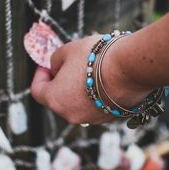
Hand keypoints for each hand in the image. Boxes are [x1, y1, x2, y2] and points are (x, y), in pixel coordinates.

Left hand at [30, 34, 152, 124]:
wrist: (131, 68)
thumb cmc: (96, 58)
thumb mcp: (68, 50)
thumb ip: (55, 59)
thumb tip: (56, 66)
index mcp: (55, 99)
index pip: (37, 91)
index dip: (39, 76)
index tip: (45, 66)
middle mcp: (71, 114)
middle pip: (58, 98)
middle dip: (61, 82)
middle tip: (68, 65)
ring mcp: (91, 119)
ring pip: (78, 103)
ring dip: (79, 89)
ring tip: (90, 70)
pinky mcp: (109, 118)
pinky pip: (96, 106)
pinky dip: (96, 95)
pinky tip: (105, 79)